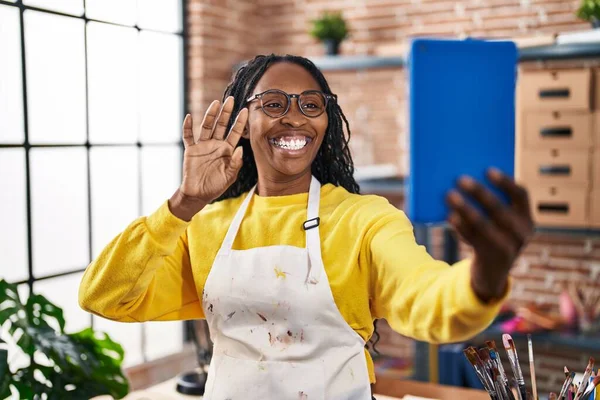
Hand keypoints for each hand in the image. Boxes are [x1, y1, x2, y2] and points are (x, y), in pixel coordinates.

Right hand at [169, 97, 247, 220]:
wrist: (199, 195)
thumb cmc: (216, 186)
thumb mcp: (230, 176)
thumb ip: (235, 163)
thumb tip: (240, 148)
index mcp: (227, 150)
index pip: (235, 133)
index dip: (240, 122)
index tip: (246, 110)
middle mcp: (216, 145)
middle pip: (221, 125)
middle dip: (226, 112)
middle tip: (230, 99)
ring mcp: (203, 146)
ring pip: (206, 127)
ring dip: (210, 115)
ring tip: (215, 103)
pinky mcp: (191, 150)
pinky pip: (188, 136)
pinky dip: (187, 127)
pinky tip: (189, 117)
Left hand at [446, 168, 533, 301]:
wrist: (492, 273)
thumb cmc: (491, 236)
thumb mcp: (498, 223)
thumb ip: (491, 205)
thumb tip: (464, 181)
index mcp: (526, 218)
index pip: (521, 195)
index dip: (505, 182)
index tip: (488, 170)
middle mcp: (521, 233)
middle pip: (499, 208)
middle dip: (479, 192)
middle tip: (460, 179)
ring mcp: (508, 247)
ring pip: (484, 224)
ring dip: (465, 208)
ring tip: (449, 195)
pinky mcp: (491, 258)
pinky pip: (473, 239)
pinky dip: (461, 226)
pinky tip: (450, 216)